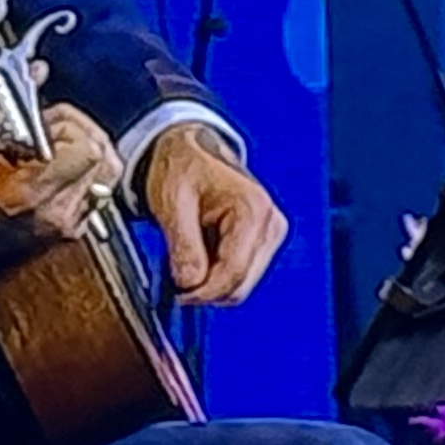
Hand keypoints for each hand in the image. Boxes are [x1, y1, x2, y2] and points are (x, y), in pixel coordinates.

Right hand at [0, 102, 117, 266]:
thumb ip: (15, 108)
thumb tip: (38, 72)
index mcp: (34, 192)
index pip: (89, 149)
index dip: (70, 123)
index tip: (45, 119)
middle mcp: (56, 213)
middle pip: (106, 160)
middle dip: (83, 135)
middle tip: (52, 131)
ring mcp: (64, 225)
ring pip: (106, 177)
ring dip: (88, 153)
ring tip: (54, 147)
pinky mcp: (66, 232)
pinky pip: (95, 194)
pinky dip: (86, 174)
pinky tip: (59, 167)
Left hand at [141, 119, 286, 305]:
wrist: (190, 150)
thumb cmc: (181, 168)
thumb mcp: (171, 203)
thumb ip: (183, 246)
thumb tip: (190, 284)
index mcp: (253, 210)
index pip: (234, 272)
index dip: (203, 292)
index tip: (177, 294)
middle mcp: (272, 223)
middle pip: (242, 284)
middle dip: (207, 290)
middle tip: (176, 282)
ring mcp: (272, 232)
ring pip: (243, 283)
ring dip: (212, 282)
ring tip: (187, 258)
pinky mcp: (266, 239)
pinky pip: (242, 273)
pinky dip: (218, 273)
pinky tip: (202, 253)